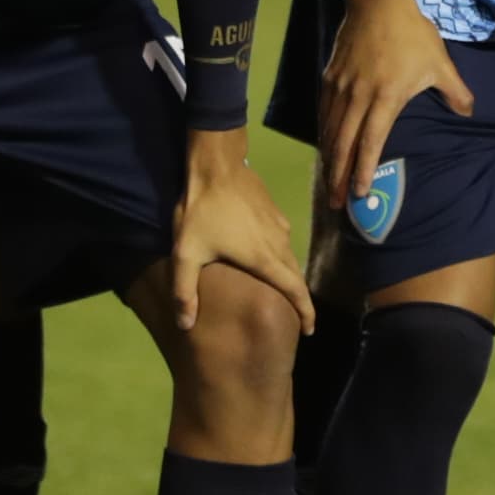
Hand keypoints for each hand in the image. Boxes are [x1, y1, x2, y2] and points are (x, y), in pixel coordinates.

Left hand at [170, 132, 314, 333]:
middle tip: (293, 317)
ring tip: (276, 289)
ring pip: (288, 257)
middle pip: (295, 276)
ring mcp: (279, 225)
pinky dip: (279, 256)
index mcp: (264, 258)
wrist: (216, 164)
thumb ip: (185, 291)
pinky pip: (282, 241)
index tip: (309, 329)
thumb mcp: (186, 253)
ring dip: (286, 276)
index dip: (306, 312)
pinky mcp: (274, 211)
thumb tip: (185, 325)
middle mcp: (279, 243)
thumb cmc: (202, 210)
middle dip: (297, 299)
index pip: (295, 291)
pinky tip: (264, 255)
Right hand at [314, 0, 467, 222]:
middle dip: (339, 177)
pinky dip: (323, 134)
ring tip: (329, 182)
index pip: (371, 144)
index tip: (360, 194)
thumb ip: (454, 91)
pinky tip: (324, 146)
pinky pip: (323, 112)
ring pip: (330, 131)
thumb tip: (468, 113)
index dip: (363, 171)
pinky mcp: (329, 77)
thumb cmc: (411, 34)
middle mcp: (358, 98)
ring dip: (329, 160)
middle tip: (336, 203)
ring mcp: (340, 88)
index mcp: (385, 99)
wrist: (378, 2)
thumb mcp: (439, 63)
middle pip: (344, 145)